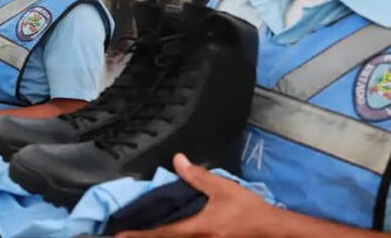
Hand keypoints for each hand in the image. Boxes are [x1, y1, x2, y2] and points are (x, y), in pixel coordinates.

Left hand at [116, 154, 284, 237]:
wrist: (272, 231)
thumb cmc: (248, 211)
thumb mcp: (224, 189)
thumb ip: (198, 177)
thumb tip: (178, 160)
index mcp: (197, 228)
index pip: (161, 232)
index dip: (138, 235)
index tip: (118, 235)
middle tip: (120, 236)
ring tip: (138, 234)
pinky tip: (165, 234)